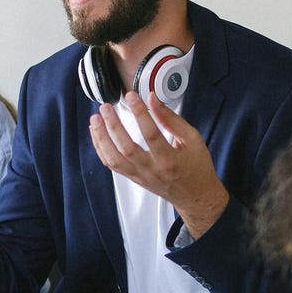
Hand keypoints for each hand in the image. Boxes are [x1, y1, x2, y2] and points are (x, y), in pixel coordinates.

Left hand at [89, 92, 228, 237]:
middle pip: (127, 148)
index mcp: (170, 160)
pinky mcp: (132, 178)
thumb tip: (153, 99)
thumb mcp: (192, 139)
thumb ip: (171, 119)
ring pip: (114, 159)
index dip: (140, 113)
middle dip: (113, 125)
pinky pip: (112, 165)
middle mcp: (152, 170)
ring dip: (101, 138)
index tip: (131, 96)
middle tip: (106, 107)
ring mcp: (140, 176)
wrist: (195, 196)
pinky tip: (98, 134)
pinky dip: (101, 149)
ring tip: (95, 119)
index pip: (151, 134)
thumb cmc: (196, 168)